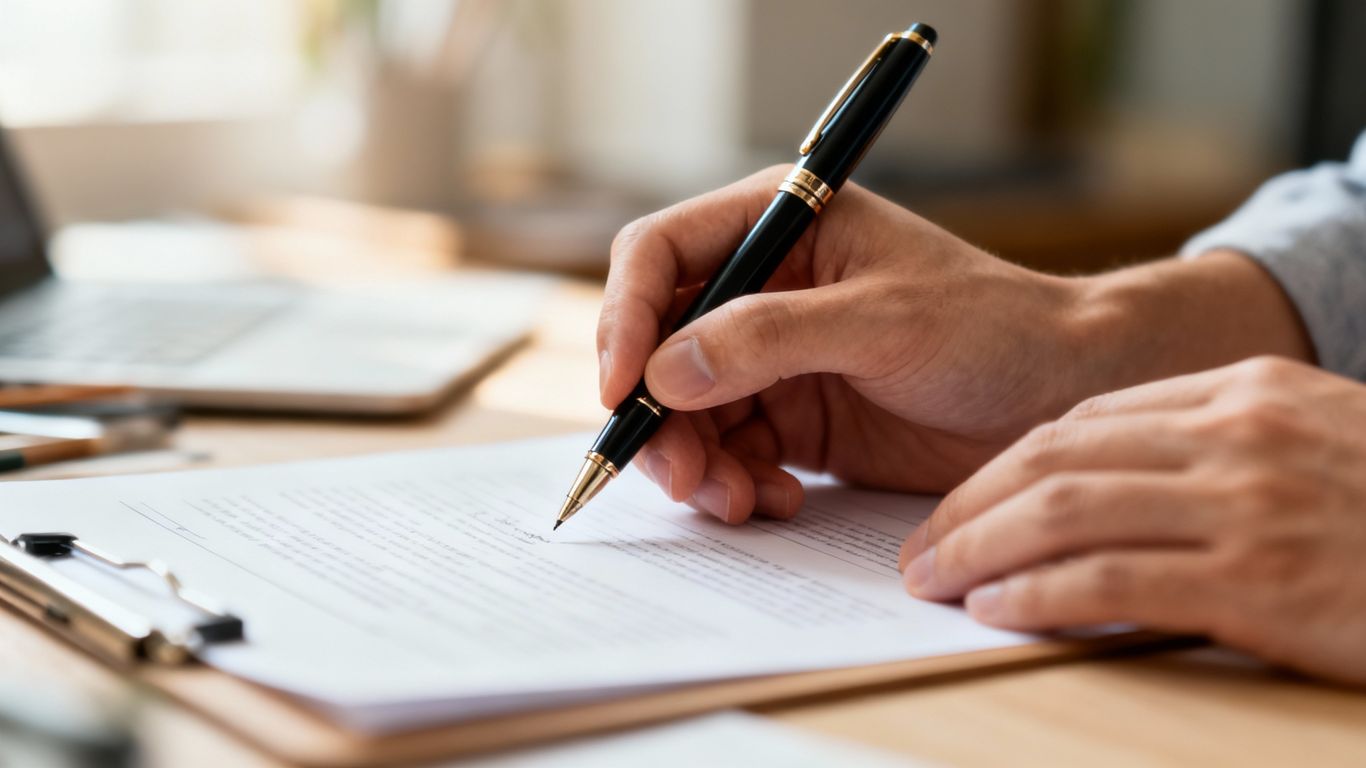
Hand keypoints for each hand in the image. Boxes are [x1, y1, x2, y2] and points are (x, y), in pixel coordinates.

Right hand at [599, 164, 1309, 524]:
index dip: (625, 318)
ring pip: (685, 410)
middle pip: (658, 346)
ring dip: (695, 463)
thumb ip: (768, 339)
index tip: (621, 389)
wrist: (1061, 397)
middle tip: (681, 477)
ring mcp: (773, 358)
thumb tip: (661, 373)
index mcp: (780, 226)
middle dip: (658, 415)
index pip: (660, 255)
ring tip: (737, 501)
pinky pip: (728, 454)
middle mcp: (763, 288)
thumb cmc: (992, 329)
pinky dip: (735, 485)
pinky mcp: (793, 419)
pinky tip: (778, 501)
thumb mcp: (882, 321)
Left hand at [899, 357, 1365, 684]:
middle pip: (1056, 457)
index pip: (1084, 422)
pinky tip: (995, 610)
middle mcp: (1239, 433)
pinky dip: (1041, 595)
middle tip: (917, 548)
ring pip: (1067, 511)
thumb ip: (1214, 450)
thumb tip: (1101, 489)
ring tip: (931, 581)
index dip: (1003, 467)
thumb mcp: (1315, 447)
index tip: (959, 505)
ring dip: (980, 548)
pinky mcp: (1261, 579)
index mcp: (1247, 392)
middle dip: (968, 505)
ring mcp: (1251, 502)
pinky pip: (1114, 582)